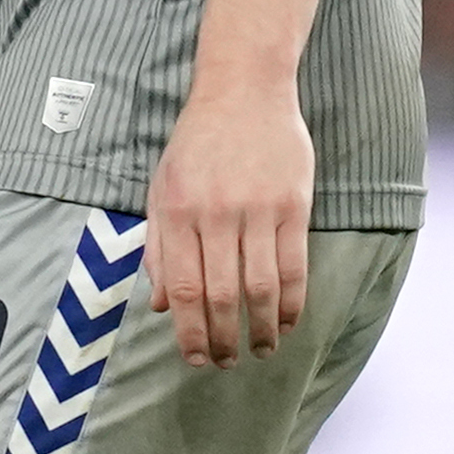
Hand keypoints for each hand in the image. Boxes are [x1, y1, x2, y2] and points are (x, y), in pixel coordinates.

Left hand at [146, 82, 315, 368]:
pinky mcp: (293, 205)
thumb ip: (159, 248)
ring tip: (260, 350)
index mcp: (177, 212)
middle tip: (227, 363)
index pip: (184, 289)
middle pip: (221, 296)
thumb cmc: (197, 143)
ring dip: (262, 329)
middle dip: (224, 340)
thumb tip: (160, 307)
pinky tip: (288, 322)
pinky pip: (294, 266)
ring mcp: (257, 210)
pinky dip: (292, 302)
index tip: (194, 358)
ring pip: (260, 287)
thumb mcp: (162, 189)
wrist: (243, 89)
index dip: (189, 332)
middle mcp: (215, 214)